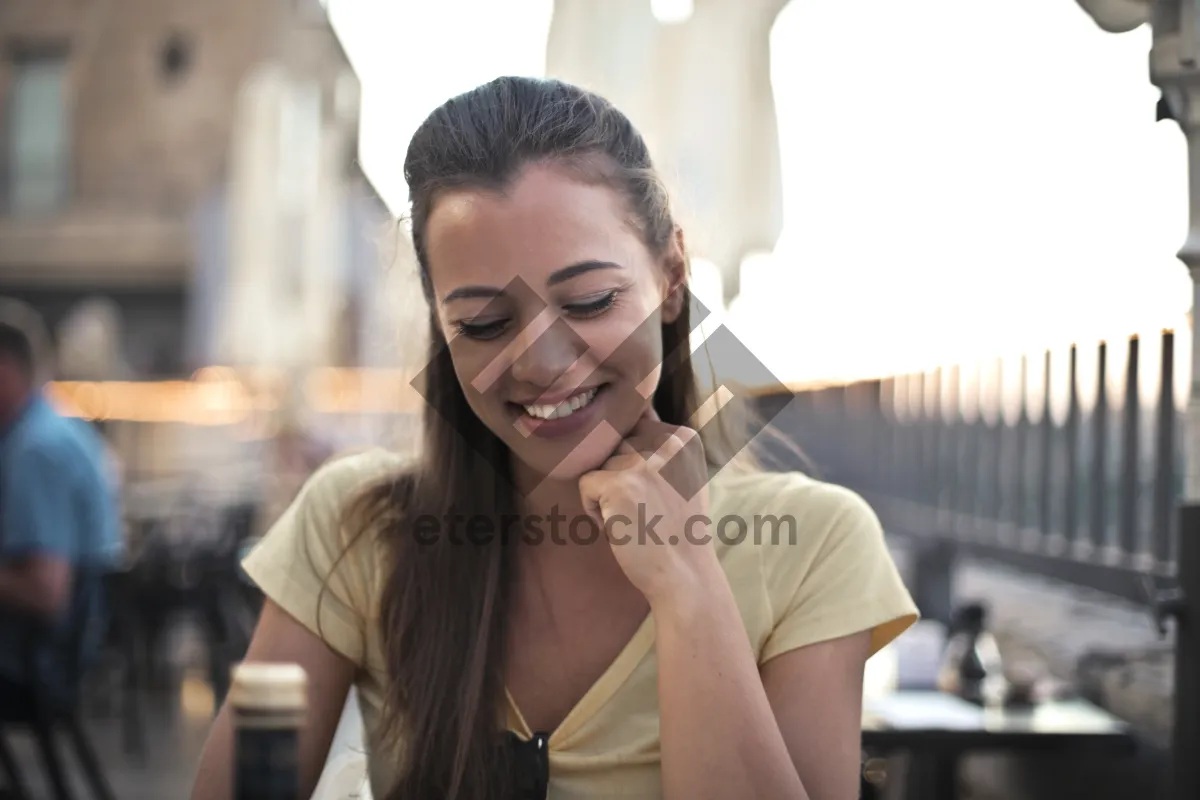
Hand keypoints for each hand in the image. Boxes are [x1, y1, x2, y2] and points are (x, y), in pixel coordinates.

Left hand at [577, 405, 719, 605]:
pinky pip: (584, 484)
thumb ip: (659, 447)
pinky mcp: (619, 483)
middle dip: (618, 476)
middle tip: (644, 509)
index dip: (633, 463)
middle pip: (613, 444)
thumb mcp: (682, 476)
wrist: (684, 574)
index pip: (634, 428)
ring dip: (606, 493)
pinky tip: (620, 526)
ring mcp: (643, 461)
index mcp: (684, 436)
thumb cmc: (677, 528)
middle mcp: (666, 442)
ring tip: (635, 517)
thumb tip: (631, 412)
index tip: (656, 495)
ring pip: (598, 463)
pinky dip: (594, 509)